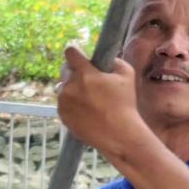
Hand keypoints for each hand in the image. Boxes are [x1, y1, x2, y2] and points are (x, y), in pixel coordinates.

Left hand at [56, 44, 144, 158]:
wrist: (120, 135)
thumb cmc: (125, 104)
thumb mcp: (127, 74)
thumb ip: (114, 60)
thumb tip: (107, 59)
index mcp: (84, 73)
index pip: (70, 53)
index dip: (75, 53)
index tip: (78, 56)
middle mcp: (70, 86)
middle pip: (66, 71)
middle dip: (75, 73)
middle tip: (89, 83)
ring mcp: (64, 101)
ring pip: (64, 88)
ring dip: (72, 90)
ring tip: (89, 101)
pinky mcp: (62, 115)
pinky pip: (63, 103)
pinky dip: (70, 104)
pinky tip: (85, 111)